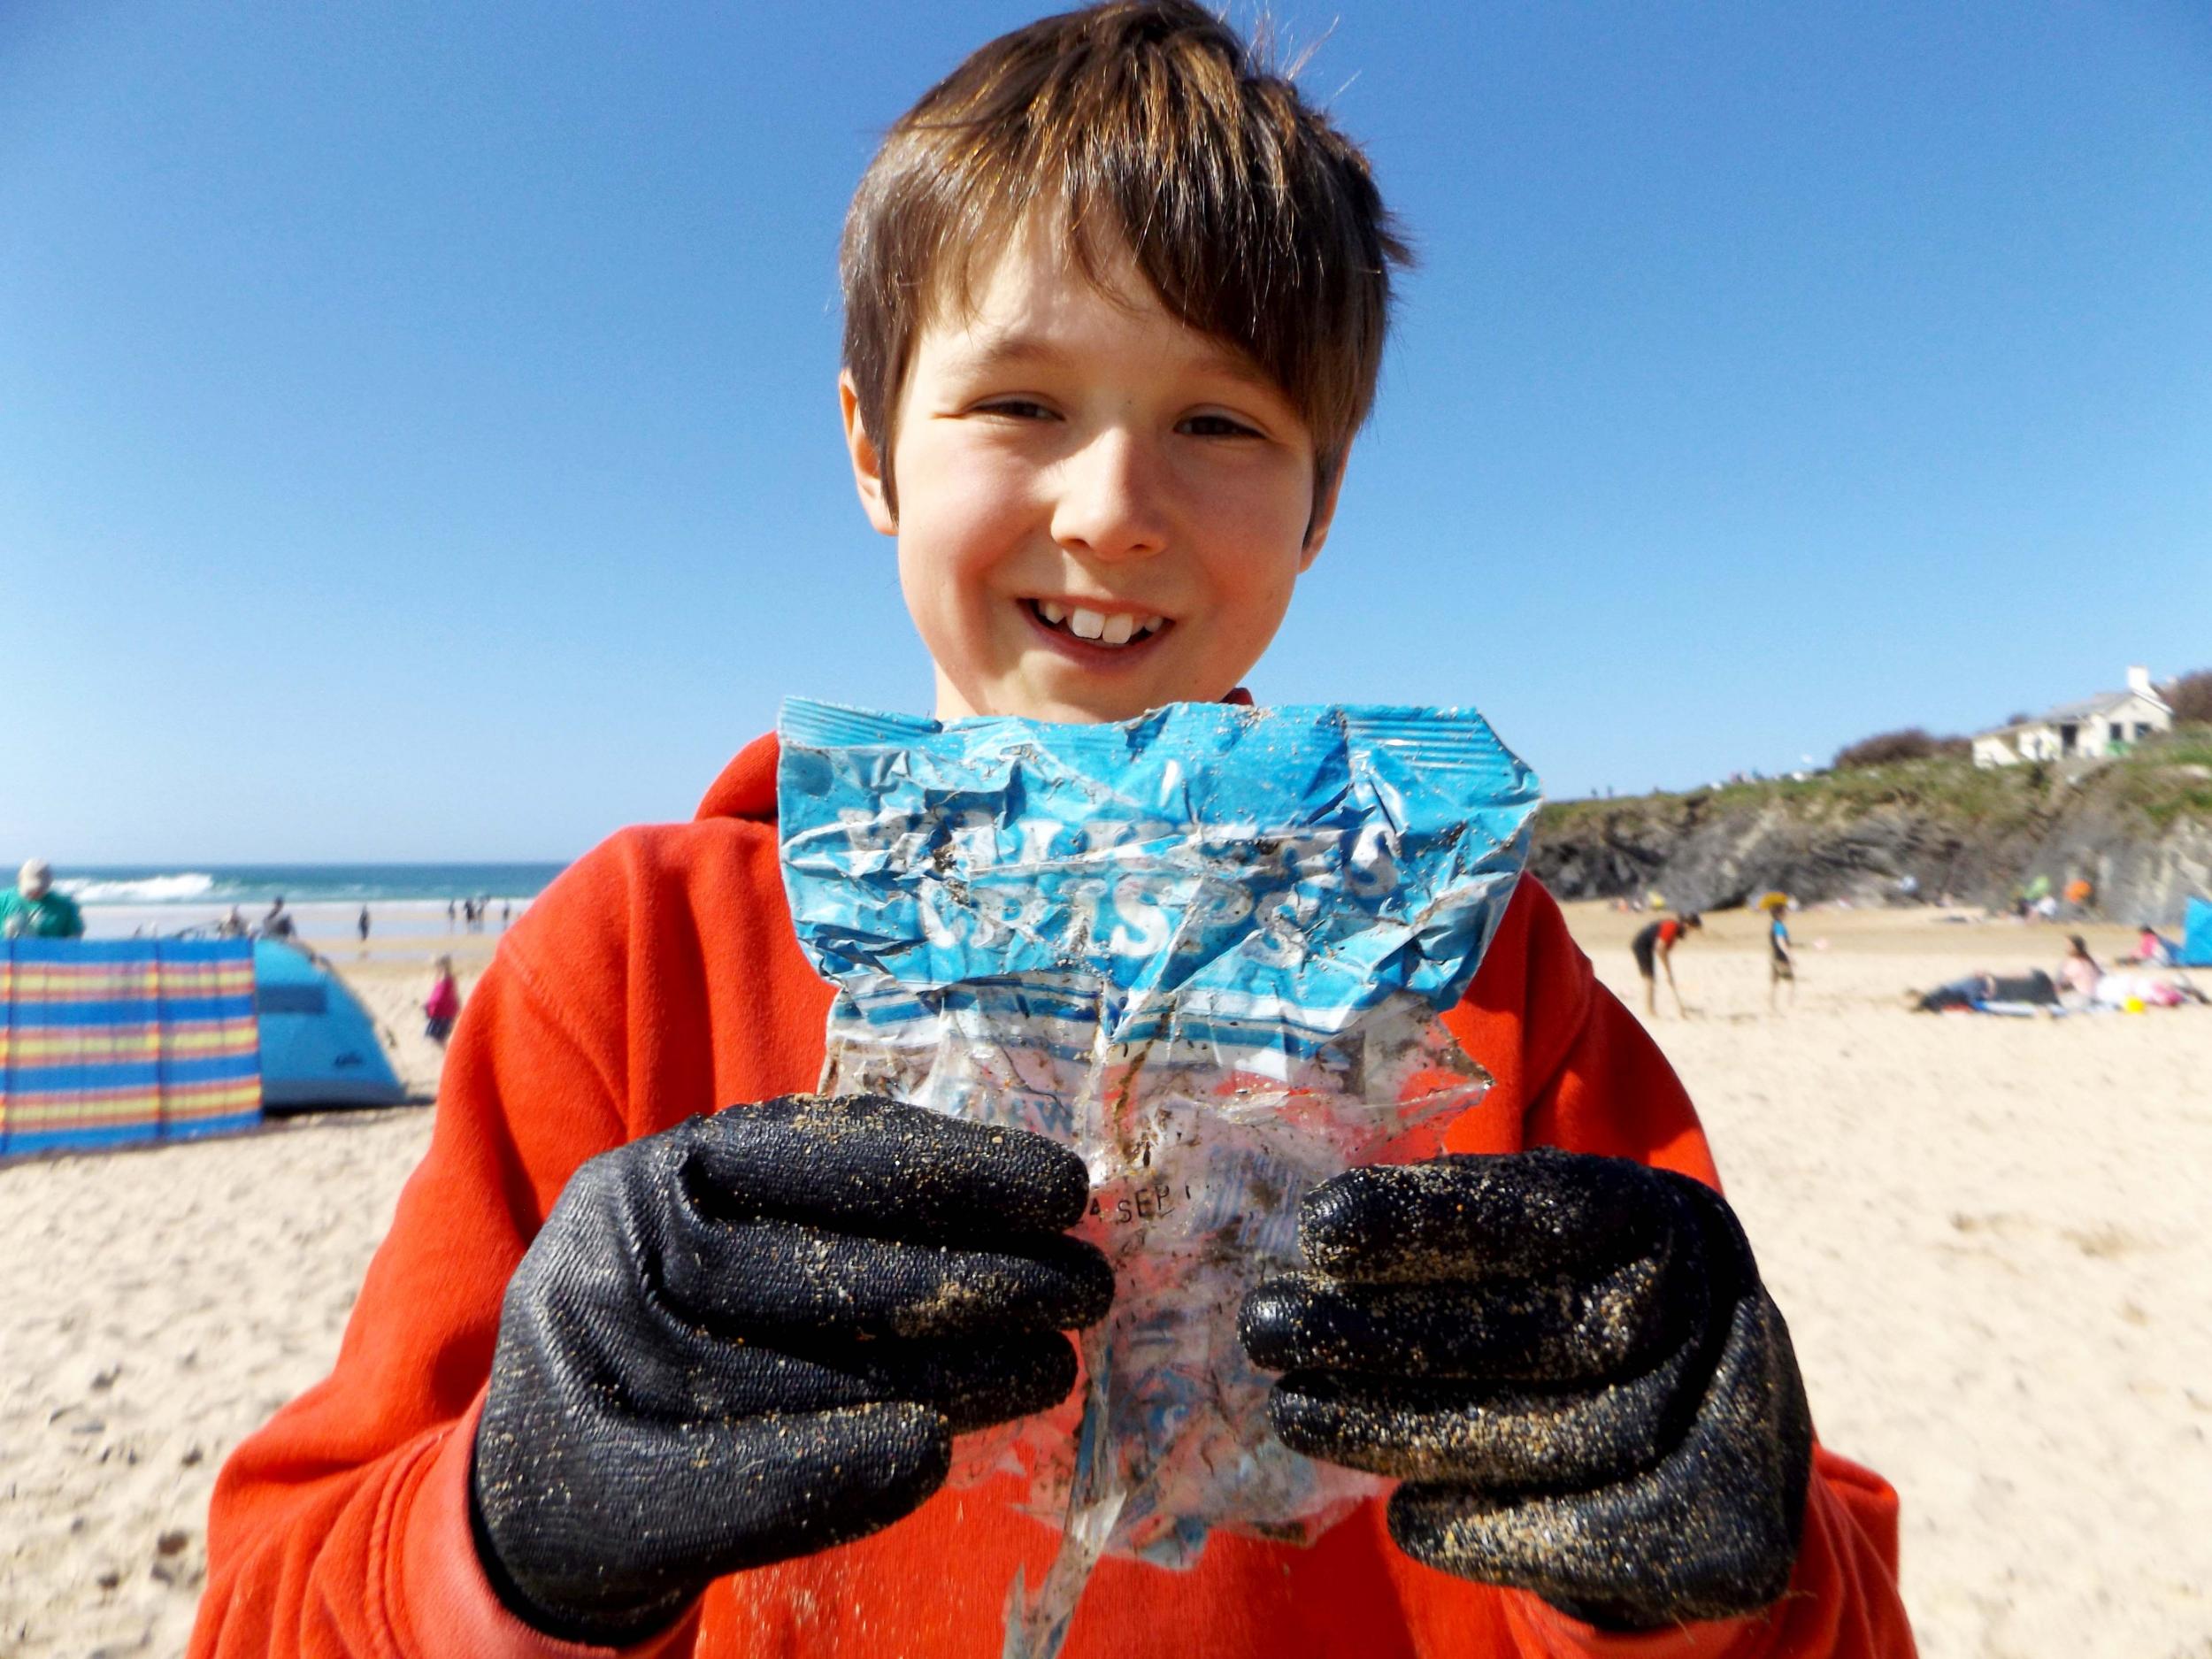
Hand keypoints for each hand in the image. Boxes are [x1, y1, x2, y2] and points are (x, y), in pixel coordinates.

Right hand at [471, 1094, 1112, 1644]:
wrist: (549, 1492)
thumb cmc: (676, 1338)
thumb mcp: (738, 1241)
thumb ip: (842, 1216)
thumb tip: (1023, 1212)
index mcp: (660, 1175)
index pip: (821, 1154)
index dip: (953, 1167)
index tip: (1063, 1191)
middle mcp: (620, 1251)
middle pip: (825, 1264)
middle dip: (975, 1276)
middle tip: (1087, 1290)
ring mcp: (604, 1370)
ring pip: (806, 1368)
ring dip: (949, 1374)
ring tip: (1051, 1367)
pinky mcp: (608, 1488)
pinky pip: (744, 1478)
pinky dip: (846, 1467)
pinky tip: (936, 1452)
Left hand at [1239, 1148, 1810, 1629]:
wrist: (1719, 1447)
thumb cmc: (1581, 1316)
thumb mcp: (1550, 1246)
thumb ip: (1459, 1232)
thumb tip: (1312, 1240)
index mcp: (1664, 1220)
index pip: (1544, 1209)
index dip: (1430, 1217)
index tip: (1320, 1224)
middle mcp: (1714, 1312)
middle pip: (1539, 1331)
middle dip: (1388, 1333)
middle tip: (1267, 1328)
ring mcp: (1733, 1428)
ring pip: (1549, 1439)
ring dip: (1405, 1431)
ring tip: (1297, 1413)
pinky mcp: (1720, 1539)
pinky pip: (1583, 1539)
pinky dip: (1478, 1529)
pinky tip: (1402, 1514)